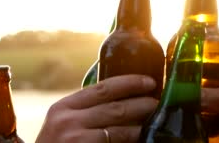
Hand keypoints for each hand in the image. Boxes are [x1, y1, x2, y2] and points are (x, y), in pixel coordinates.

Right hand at [35, 74, 157, 142]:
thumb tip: (118, 100)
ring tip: (155, 121)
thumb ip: (82, 111)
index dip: (128, 83)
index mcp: (63, 107)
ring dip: (140, 126)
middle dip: (141, 104)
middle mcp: (68, 120)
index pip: (101, 88)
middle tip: (157, 101)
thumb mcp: (61, 123)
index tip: (148, 81)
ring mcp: (76, 139)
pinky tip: (142, 140)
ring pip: (118, 130)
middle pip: (114, 108)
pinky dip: (130, 142)